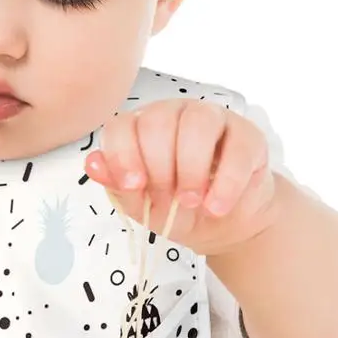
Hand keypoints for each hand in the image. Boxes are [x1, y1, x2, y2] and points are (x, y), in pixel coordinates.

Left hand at [84, 100, 279, 255]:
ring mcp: (210, 118)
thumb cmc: (174, 207)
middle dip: (159, 168)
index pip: (122, 126)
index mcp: (139, 127)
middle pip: (158, 123)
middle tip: (168, 200)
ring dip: (191, 168)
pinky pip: (237, 146)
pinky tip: (216, 206)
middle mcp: (172, 114)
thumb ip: (117, 184)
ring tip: (191, 202)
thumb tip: (92, 164)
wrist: (222, 223)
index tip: (134, 186)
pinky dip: (226, 182)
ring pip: (197, 123)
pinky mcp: (246, 134)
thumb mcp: (140, 205)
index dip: (123, 156)